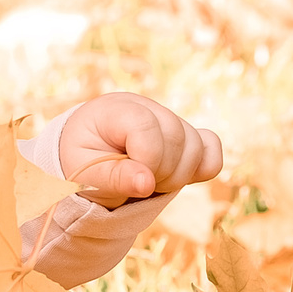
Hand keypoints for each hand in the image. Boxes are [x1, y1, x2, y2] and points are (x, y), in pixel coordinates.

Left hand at [57, 93, 222, 204]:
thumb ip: (113, 177)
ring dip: (178, 175)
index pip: (146, 126)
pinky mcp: (186, 135)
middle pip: (177, 137)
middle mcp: (148, 107)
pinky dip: (203, 167)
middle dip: (161, 172)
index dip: (146, 159)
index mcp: (117, 109)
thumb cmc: (81, 159)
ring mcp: (170, 119)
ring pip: (196, 147)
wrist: (85, 151)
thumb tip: (147, 184)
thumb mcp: (83, 171)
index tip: (132, 179)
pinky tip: (178, 177)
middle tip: (137, 184)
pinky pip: (211, 147)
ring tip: (152, 182)